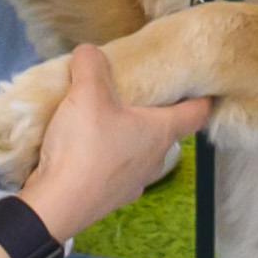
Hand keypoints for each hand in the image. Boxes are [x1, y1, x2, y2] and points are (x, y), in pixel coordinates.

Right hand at [11, 31, 206, 238]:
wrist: (55, 206)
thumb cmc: (84, 147)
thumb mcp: (86, 95)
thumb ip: (91, 66)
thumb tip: (89, 51)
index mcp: (161, 133)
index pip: (197, 113)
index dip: (202, 96)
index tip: (200, 84)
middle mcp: (155, 160)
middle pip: (165, 131)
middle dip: (153, 112)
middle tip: (137, 92)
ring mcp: (134, 184)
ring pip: (139, 152)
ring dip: (127, 135)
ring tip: (105, 118)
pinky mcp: (110, 198)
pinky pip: (114, 170)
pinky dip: (105, 157)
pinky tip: (84, 148)